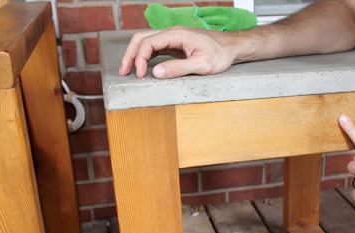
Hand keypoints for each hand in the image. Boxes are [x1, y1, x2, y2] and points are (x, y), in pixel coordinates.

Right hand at [118, 27, 236, 78]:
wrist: (231, 48)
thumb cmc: (220, 54)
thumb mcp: (202, 65)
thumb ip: (178, 68)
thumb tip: (156, 73)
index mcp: (177, 35)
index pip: (149, 43)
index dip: (140, 59)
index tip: (141, 76)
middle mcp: (172, 34)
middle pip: (141, 39)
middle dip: (130, 55)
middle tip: (123, 72)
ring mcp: (172, 38)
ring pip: (145, 42)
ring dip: (135, 55)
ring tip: (128, 72)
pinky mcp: (174, 45)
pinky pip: (154, 48)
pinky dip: (144, 57)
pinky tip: (142, 68)